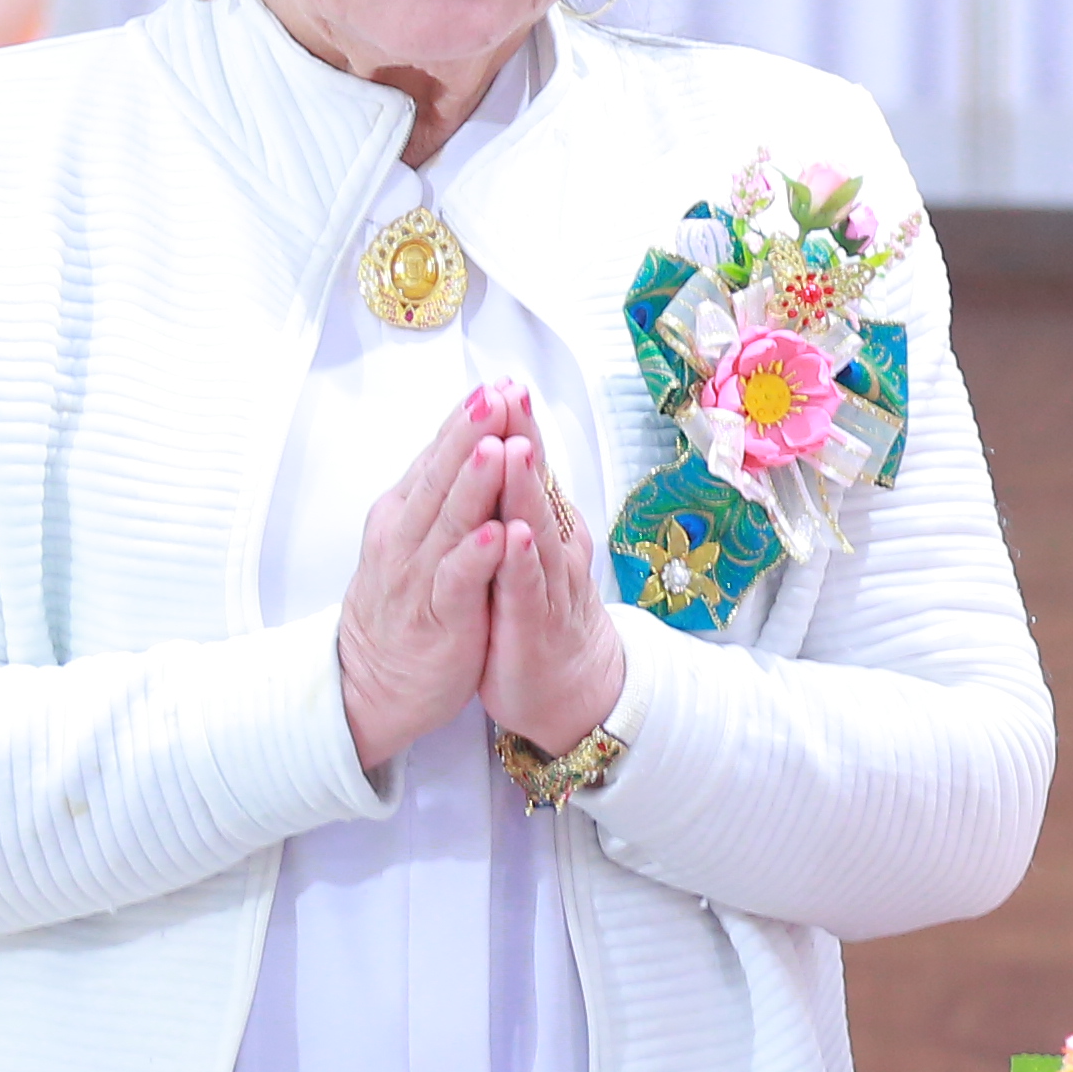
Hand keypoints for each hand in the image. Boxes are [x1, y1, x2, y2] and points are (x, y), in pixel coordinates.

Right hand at [341, 390, 520, 772]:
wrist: (373, 684)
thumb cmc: (409, 603)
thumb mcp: (420, 539)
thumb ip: (441, 492)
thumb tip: (468, 434)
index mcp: (406, 513)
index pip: (439, 456)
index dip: (468, 420)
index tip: (500, 381)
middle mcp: (407, 538)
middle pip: (441, 477)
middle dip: (472, 434)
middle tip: (498, 394)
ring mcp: (418, 577)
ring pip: (448, 523)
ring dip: (474, 484)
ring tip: (498, 447)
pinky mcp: (437, 618)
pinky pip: (456, 583)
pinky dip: (474, 557)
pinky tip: (495, 533)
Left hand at [476, 405, 628, 757]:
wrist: (569, 688)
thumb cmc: (538, 613)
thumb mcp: (527, 550)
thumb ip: (517, 504)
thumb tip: (504, 449)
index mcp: (544, 525)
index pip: (529, 467)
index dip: (516, 426)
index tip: (503, 383)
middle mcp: (553, 545)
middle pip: (537, 484)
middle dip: (523, 439)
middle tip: (512, 395)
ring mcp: (548, 583)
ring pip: (536, 528)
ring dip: (525, 489)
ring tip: (515, 450)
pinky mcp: (534, 622)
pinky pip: (526, 586)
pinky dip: (521, 559)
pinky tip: (514, 534)